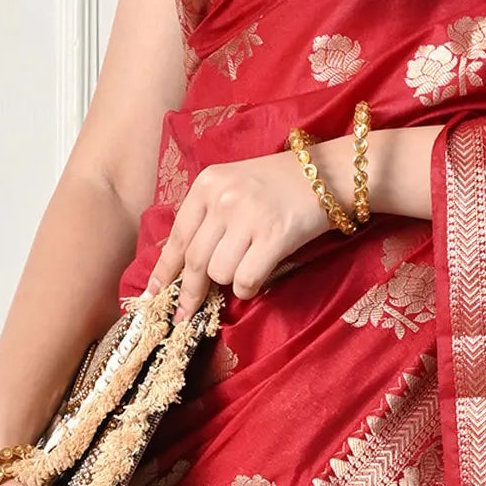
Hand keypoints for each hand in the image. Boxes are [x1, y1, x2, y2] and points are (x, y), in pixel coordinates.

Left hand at [148, 146, 346, 305]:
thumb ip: (209, 216)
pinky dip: (248, 288)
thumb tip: (184, 264)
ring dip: (230, 282)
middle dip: (191, 292)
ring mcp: (248, 216)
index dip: (165, 269)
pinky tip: (258, 279)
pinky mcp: (274, 236)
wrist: (330, 173)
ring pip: (219, 273)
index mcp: (207, 184)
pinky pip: (246, 279)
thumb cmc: (282, 183)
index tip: (155, 292)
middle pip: (195, 260)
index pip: (178, 235)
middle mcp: (223, 198)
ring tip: (248, 269)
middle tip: (187, 313)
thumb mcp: (235, 185)